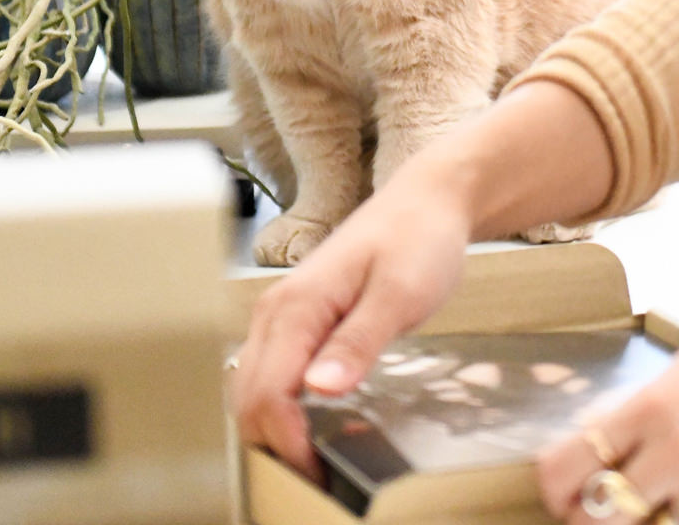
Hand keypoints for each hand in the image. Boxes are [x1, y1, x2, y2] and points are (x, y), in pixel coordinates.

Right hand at [232, 160, 474, 479]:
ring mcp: (284, 316)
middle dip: (276, 444)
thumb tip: (319, 388)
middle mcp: (277, 312)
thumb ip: (359, 341)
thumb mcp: (400, 293)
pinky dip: (286, 408)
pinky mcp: (299, 322)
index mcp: (296, 305)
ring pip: (255, 390)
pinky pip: (274, 375)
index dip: (288, 440)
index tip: (320, 471)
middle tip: (322, 476)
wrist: (429, 202)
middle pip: (250, 398)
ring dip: (277, 429)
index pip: (268, 391)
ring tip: (322, 457)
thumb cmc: (419, 238)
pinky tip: (321, 424)